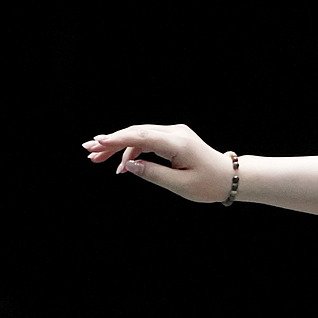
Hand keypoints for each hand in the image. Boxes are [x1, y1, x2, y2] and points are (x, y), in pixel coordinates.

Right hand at [83, 124, 233, 202]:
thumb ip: (153, 174)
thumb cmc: (208, 184)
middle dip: (111, 142)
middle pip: (136, 133)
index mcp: (178, 144)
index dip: (117, 139)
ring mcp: (175, 133)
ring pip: (139, 135)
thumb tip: (129, 165)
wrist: (229, 177)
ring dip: (118, 146)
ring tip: (98, 160)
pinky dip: (133, 150)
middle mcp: (176, 133)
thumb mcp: (180, 185)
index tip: (97, 143)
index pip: (141, 137)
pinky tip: (122, 165)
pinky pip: (147, 140)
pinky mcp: (173, 137)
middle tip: (88, 152)